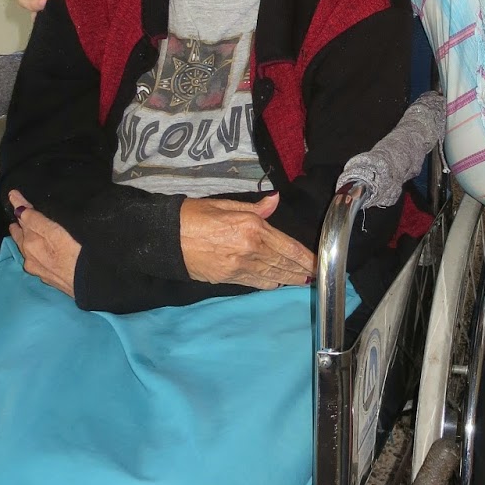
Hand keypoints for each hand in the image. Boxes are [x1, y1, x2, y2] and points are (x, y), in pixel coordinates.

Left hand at [8, 192, 80, 296]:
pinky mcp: (48, 278)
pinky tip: (39, 251)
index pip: (24, 217)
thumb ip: (37, 221)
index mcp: (32, 242)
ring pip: (27, 249)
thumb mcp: (58, 231)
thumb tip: (19, 211)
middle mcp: (31, 256)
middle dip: (19, 224)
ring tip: (25, 230)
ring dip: (24, 238)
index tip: (13, 193)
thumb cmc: (79, 254)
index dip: (19, 203)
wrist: (92, 284)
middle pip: (21, 236)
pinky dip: (34, 251)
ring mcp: (38, 269)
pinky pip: (35, 260)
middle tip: (18, 215)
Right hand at [179, 194, 314, 289]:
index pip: (288, 247)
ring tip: (301, 280)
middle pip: (283, 264)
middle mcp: (250, 250)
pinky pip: (255, 282)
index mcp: (252, 228)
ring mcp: (240, 267)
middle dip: (300, 270)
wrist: (167, 237)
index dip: (305, 257)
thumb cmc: (194, 215)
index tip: (317, 262)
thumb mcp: (226, 205)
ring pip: (272, 276)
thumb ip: (255, 208)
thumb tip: (275, 201)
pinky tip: (277, 283)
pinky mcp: (228, 278)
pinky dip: (269, 283)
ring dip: (288, 279)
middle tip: (315, 275)